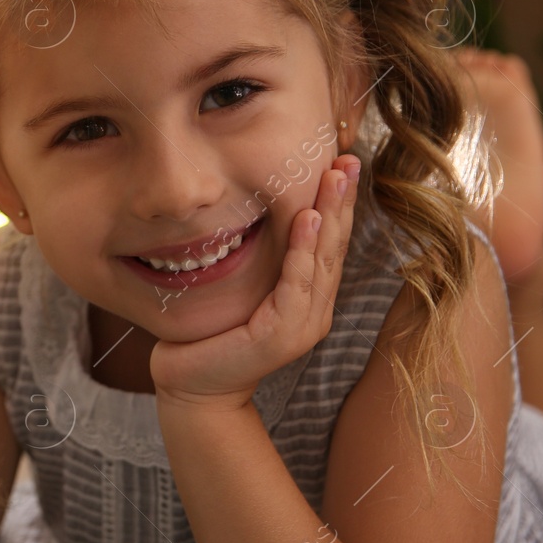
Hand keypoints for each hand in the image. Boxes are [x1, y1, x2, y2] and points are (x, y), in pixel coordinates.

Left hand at [150, 154, 360, 411]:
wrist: (191, 385)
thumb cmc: (210, 334)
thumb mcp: (242, 288)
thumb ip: (262, 260)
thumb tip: (262, 211)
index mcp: (308, 296)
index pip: (328, 241)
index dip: (338, 202)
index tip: (343, 160)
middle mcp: (314, 308)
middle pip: (334, 244)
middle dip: (343, 199)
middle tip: (351, 157)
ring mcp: (303, 324)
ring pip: (322, 260)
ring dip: (330, 215)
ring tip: (335, 177)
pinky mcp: (281, 335)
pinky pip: (296, 284)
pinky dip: (304, 251)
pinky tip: (308, 220)